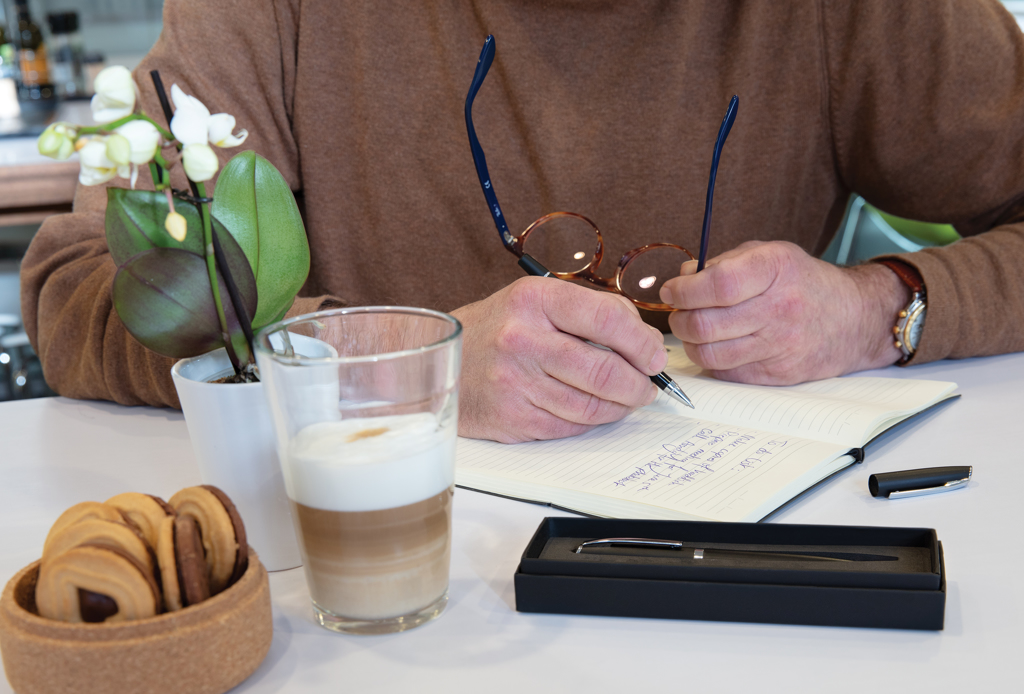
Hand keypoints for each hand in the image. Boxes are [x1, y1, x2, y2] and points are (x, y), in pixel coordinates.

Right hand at [451, 277, 667, 442]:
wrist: (439, 359)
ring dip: (620, 406)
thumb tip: (645, 343)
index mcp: (535, 299)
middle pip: (605, 370)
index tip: (655, 356)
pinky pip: (571, 426)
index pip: (608, 319)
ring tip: (626, 398)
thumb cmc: (499, 329)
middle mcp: (521, 339)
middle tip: (647, 386)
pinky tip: (594, 409)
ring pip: (592, 406)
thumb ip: (591, 312)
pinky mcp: (511, 418)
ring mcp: (514, 382)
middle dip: (639, 384)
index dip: (642, 342)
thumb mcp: (537, 301)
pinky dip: (592, 421)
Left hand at [658, 241, 907, 384]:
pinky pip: (725, 373)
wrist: (855, 319)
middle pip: (705, 324)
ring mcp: (780, 346)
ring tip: (695, 330)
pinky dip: (711, 360)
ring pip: (709, 354)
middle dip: (679, 318)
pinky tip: (717, 346)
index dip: (684, 290)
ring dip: (690, 342)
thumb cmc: (802, 283)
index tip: (672, 290)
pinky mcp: (777, 375)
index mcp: (776, 269)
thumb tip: (682, 277)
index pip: (716, 284)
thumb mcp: (769, 255)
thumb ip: (722, 263)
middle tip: (679, 311)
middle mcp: (780, 308)